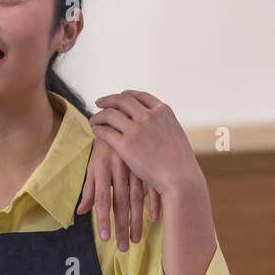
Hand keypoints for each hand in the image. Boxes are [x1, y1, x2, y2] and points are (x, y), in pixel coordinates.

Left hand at [77, 128, 160, 249]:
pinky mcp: (148, 162)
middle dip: (121, 227)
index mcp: (102, 166)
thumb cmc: (104, 148)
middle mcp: (118, 166)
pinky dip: (153, 203)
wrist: (123, 118)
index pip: (102, 199)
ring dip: (137, 221)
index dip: (103, 220)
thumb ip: (89, 188)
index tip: (105, 239)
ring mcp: (135, 165)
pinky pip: (152, 186)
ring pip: (137, 198)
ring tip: (136, 240)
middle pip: (120, 202)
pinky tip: (154, 219)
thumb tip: (80, 212)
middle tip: (123, 248)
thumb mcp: (94, 165)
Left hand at [88, 90, 203, 198]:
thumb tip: (155, 125)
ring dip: (99, 115)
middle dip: (108, 100)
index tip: (119, 97)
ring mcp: (136, 129)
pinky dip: (98, 129)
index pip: (140, 96)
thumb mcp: (176, 135)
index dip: (126, 95)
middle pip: (122, 100)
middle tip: (99, 102)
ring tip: (94, 120)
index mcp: (163, 111)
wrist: (181, 179)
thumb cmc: (180, 163)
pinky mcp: (125, 145)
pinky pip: (105, 131)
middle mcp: (149, 116)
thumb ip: (163, 125)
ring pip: (110, 114)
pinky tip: (95, 131)